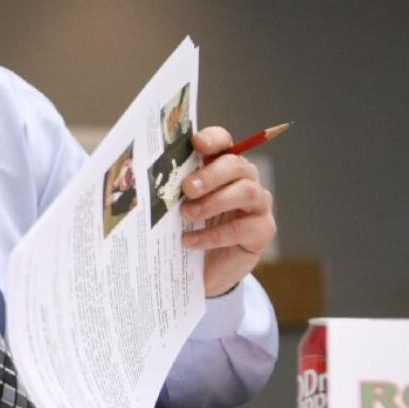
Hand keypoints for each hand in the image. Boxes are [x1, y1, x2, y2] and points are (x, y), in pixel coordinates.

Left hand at [180, 126, 276, 296]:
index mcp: (222, 166)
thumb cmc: (190, 228)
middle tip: (187, 188)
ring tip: (187, 214)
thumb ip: (173, 188)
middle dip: (211, 175)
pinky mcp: (262, 230)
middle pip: (237, 165)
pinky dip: (213, 234)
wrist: (204, 269)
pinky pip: (243, 228)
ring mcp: (257, 204)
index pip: (224, 142)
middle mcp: (244, 180)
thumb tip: (146, 178)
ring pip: (246, 192)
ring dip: (214, 202)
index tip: (196, 144)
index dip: (213, 139)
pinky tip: (190, 240)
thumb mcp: (178, 205)